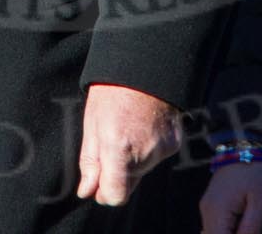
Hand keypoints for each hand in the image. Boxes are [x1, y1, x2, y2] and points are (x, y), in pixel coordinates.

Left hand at [76, 82, 182, 205]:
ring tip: (128, 127)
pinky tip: (143, 126)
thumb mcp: (93, 123)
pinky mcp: (174, 144)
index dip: (104, 193)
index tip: (98, 183)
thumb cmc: (113, 91)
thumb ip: (90, 161)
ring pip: (143, 171)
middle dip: (118, 172)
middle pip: (129, 184)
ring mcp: (163, 149)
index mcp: (119, 148)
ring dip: (133, 159)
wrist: (147, 66)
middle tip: (111, 141)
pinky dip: (148, 148)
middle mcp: (144, 153)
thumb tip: (87, 191)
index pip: (115, 195)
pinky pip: (156, 157)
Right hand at [199, 159, 261, 233]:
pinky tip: (242, 226)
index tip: (250, 232)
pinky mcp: (212, 204)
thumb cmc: (258, 170)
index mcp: (217, 210)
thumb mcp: (261, 200)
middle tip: (251, 228)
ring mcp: (207, 206)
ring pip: (214, 233)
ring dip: (230, 233)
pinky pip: (216, 226)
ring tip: (248, 225)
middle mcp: (207, 210)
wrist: (248, 144)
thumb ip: (252, 228)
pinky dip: (228, 230)